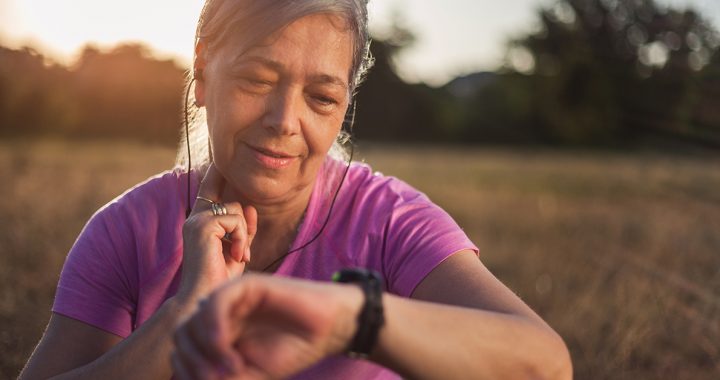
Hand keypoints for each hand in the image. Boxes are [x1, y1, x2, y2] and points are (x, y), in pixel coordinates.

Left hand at [171, 274, 363, 379]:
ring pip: (193, 318)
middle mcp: (221, 312)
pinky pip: (216, 301)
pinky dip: (214, 328)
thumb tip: (187, 378)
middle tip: (216, 379)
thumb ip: (220, 377)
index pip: (183, 347)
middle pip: (182, 333)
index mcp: (219, 331)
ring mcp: (232, 297)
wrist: (331, 329)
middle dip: (192, 362)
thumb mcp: (251, 374)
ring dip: (204, 350)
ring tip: (232, 369)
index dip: (186, 370)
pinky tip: (228, 350)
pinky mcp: (248, 284)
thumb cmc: (294, 350)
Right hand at [176, 164, 257, 303]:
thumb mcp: (237, 250)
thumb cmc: (221, 280)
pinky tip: (237, 256)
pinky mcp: (201, 225)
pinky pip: (235, 219)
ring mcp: (196, 220)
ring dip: (245, 234)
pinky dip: (242, 237)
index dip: (216, 173)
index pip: (209, 189)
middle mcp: (194, 217)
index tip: (218, 156)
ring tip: (239, 256)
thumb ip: (243, 229)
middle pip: (233, 203)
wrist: (208, 299)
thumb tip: (250, 207)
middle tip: (243, 252)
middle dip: (245, 226)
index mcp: (200, 222)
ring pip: (236, 209)